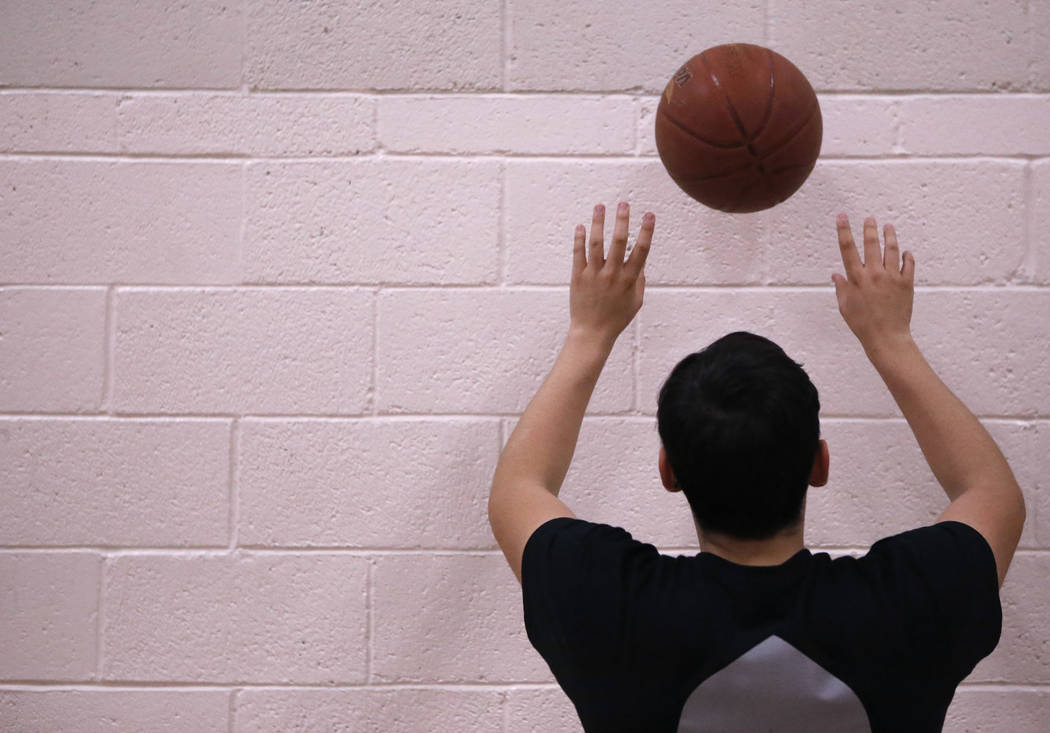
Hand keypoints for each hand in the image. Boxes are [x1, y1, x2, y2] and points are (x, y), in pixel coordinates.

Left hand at [570, 202, 654, 345]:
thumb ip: (639, 281)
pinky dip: (580, 239)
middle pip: (619, 242)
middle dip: (622, 220)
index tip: (649, 215)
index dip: (646, 231)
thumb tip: (641, 262)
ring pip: (597, 243)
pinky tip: (581, 226)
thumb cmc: (616, 318)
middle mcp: (612, 274)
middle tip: (624, 204)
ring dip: (599, 223)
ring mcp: (594, 274)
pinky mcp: (578, 277)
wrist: (592, 332)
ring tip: (600, 206)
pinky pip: (578, 254)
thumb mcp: (636, 302)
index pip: (641, 250)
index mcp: (629, 279)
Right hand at [832, 214, 915, 353]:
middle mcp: (874, 274)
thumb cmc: (862, 324)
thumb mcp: (845, 306)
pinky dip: (907, 256)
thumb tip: (837, 275)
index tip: (842, 218)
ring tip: (888, 227)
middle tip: (869, 218)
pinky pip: (908, 264)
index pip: (848, 249)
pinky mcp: (906, 283)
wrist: (886, 336)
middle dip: (869, 228)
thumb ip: (842, 288)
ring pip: (892, 249)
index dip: (844, 231)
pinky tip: (905, 252)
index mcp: (856, 278)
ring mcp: (892, 277)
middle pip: (871, 244)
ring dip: (890, 236)